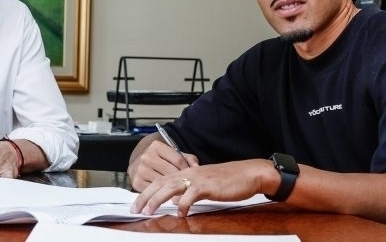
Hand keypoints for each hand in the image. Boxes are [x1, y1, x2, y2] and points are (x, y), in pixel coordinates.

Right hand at [128, 139, 198, 191]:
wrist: (139, 161)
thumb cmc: (161, 158)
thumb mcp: (172, 153)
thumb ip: (187, 158)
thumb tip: (196, 167)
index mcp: (156, 147)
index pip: (178, 160)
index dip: (187, 169)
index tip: (191, 175)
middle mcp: (147, 157)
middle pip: (171, 172)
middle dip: (181, 180)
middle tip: (187, 185)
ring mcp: (141, 170)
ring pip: (163, 183)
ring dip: (172, 188)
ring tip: (178, 189)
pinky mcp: (137, 182)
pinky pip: (155, 191)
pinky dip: (161, 193)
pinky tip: (167, 193)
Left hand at [130, 160, 270, 216]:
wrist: (249, 173)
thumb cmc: (229, 180)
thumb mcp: (205, 184)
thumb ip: (190, 190)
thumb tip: (177, 200)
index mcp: (187, 172)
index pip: (161, 180)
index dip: (147, 191)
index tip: (137, 203)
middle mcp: (189, 173)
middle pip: (161, 183)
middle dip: (145, 196)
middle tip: (135, 209)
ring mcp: (198, 178)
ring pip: (171, 187)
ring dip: (158, 199)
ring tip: (149, 211)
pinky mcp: (208, 186)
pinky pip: (191, 195)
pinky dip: (183, 204)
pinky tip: (180, 213)